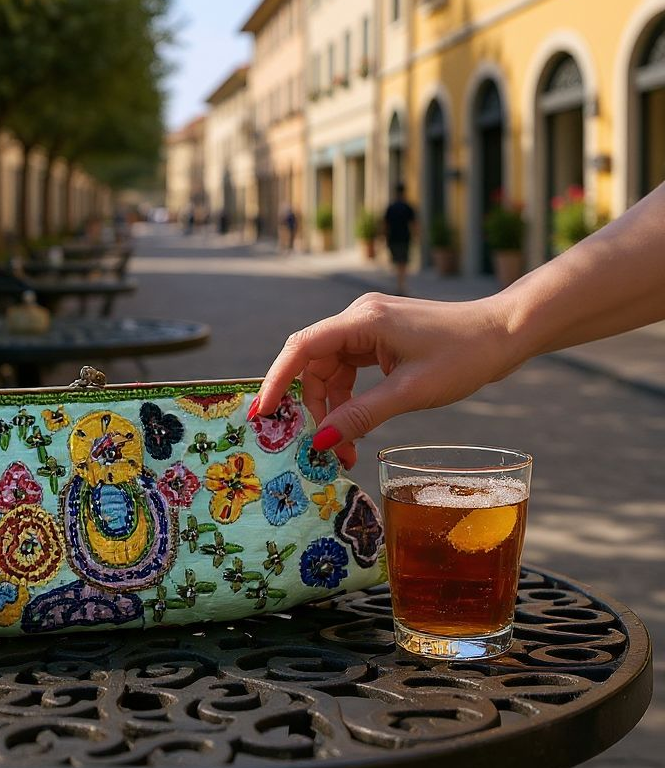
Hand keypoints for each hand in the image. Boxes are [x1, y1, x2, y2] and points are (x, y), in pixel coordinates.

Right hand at [252, 293, 516, 467]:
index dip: (276, 380)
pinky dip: (349, 398)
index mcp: (362, 320)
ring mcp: (369, 327)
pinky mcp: (380, 338)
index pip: (301, 348)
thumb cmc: (464, 356)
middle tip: (321, 449)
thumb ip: (361, 415)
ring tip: (344, 448)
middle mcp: (358, 317)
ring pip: (330, 370)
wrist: (506, 332)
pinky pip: (349, 369)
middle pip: (313, 364)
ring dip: (332, 408)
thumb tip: (320, 442)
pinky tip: (358, 425)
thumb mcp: (410, 392)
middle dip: (313, 408)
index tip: (262, 414)